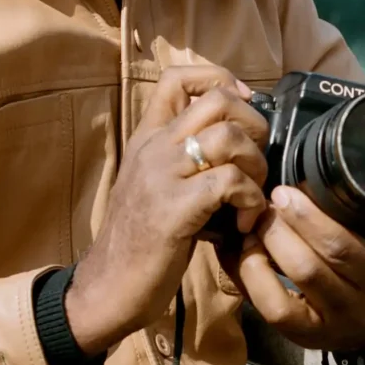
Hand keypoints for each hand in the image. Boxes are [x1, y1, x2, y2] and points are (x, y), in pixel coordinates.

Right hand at [65, 65, 269, 356]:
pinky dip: (251, 201)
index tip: (243, 104)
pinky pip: (231, 182)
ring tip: (252, 195)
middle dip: (254, 124)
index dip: (219, 79)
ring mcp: (162, 175)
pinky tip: (246, 223)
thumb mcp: (154, 184)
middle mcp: (153, 147)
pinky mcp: (175, 208)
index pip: (176, 77)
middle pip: (217, 100)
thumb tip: (233, 142)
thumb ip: (183, 158)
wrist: (107, 287)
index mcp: (147, 137)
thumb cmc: (139, 239)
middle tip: (257, 158)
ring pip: (230, 138)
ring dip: (256, 166)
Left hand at [222, 185, 364, 351]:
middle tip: (262, 202)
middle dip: (277, 230)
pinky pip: (267, 311)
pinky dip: (248, 278)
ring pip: (280, 296)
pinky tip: (242, 251)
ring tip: (250, 225)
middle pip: (307, 268)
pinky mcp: (299, 337)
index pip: (340, 248)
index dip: (308, 218)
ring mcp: (325, 328)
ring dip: (257, 255)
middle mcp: (354, 308)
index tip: (285, 191)